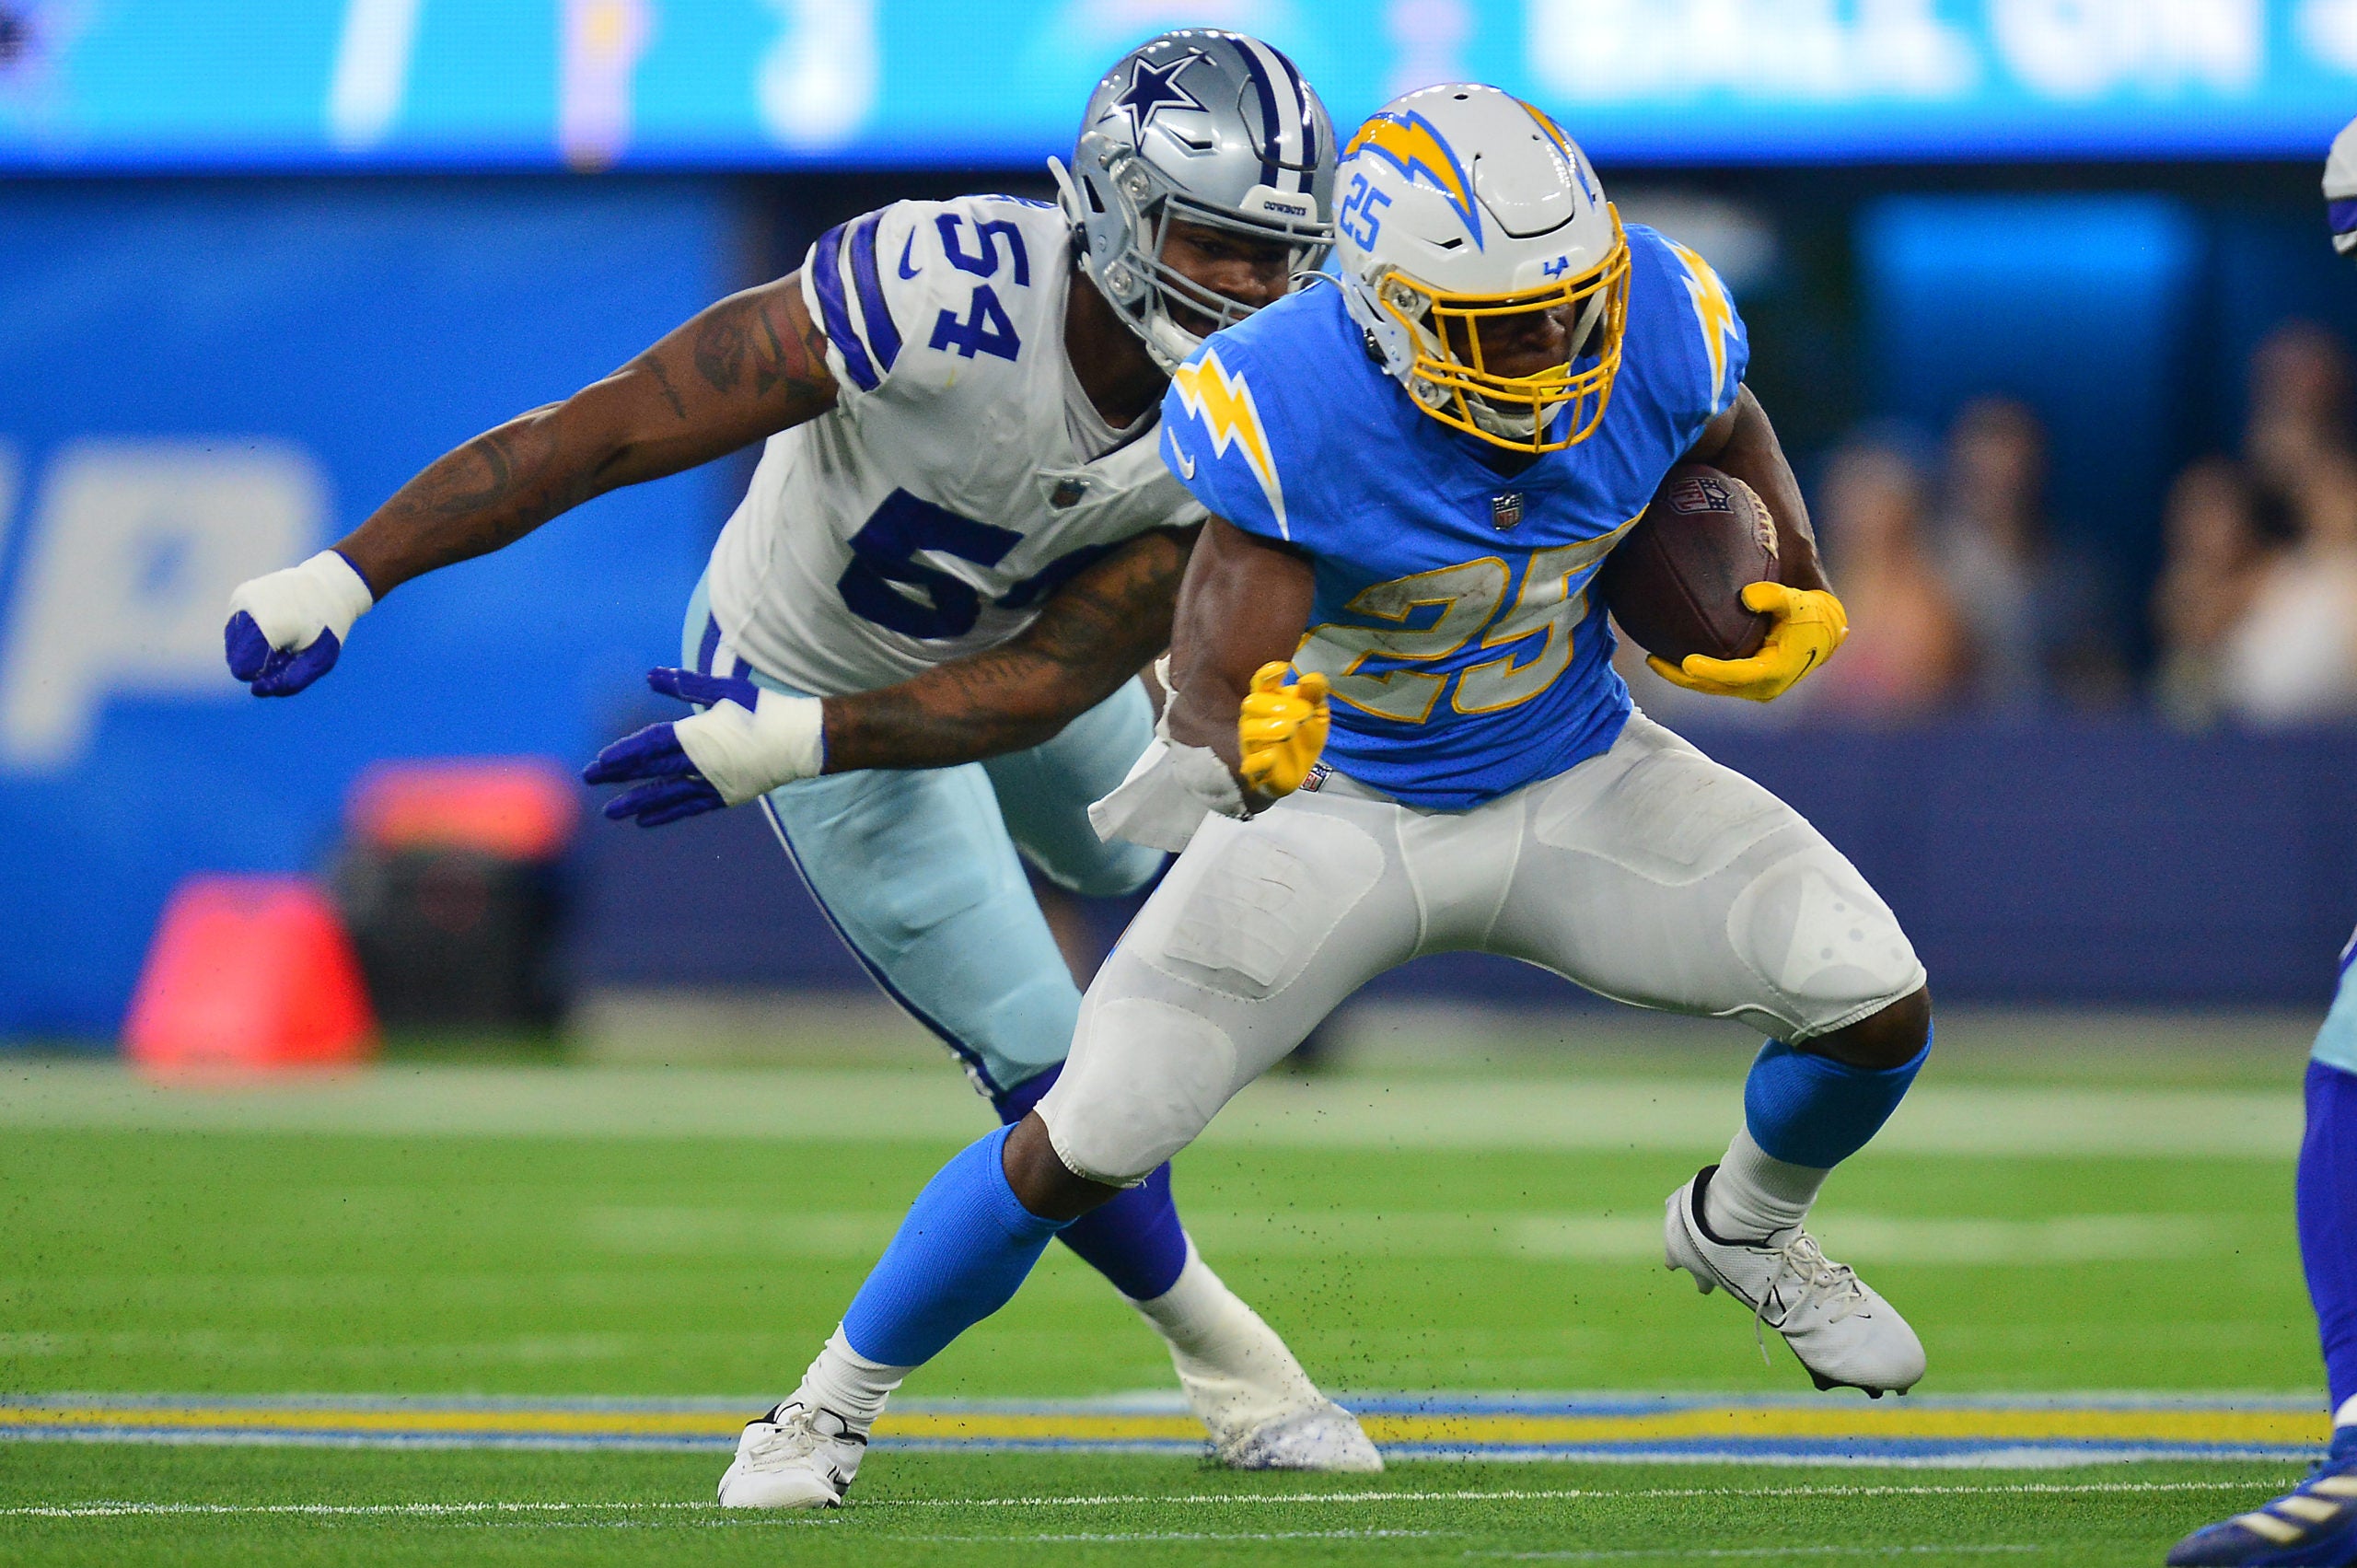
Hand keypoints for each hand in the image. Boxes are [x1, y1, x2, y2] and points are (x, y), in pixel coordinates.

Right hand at [223, 551, 374, 695]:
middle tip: (287, 647)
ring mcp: (240, 599)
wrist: (329, 583)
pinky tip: (274, 625)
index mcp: (268, 625)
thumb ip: (290, 681)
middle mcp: (248, 609)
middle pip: (235, 658)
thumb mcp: (320, 659)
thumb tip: (256, 690)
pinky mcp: (239, 595)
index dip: (262, 674)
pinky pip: (235, 627)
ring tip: (282, 635)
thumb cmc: (327, 626)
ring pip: (232, 643)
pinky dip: (251, 634)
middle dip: (258, 661)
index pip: (243, 668)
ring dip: (253, 648)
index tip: (284, 661)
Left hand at [583, 667, 823, 826]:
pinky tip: (646, 821)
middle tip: (589, 779)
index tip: (601, 761)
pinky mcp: (725, 796)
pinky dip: (667, 814)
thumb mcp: (724, 690)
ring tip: (610, 813)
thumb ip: (685, 685)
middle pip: (651, 770)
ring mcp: (712, 783)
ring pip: (666, 795)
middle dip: (618, 775)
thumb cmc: (764, 709)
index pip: (651, 745)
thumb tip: (649, 675)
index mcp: (697, 735)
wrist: (801, 741)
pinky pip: (689, 807)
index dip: (625, 753)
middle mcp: (700, 763)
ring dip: (637, 803)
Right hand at [1236, 662, 1329, 796]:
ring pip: (1248, 730)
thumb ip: (1316, 693)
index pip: (1260, 683)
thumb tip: (1310, 678)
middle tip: (1305, 712)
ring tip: (1290, 728)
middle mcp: (1255, 720)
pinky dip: (1259, 759)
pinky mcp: (1256, 770)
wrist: (1301, 771)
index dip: (1267, 674)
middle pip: (1252, 704)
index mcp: (1269, 702)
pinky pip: (1250, 764)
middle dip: (1276, 705)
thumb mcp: (1318, 712)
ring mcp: (1253, 745)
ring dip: (1267, 728)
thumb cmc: (1304, 735)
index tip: (1282, 668)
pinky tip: (1272, 754)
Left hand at [1648, 582, 1847, 702]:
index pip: (1736, 675)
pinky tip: (1669, 657)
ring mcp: (1751, 687)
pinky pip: (1714, 680)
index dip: (1711, 671)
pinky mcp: (1744, 682)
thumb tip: (1747, 595)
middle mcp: (1761, 686)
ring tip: (1653, 660)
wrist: (1822, 631)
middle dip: (1682, 677)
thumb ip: (1775, 596)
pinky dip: (1693, 672)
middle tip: (1653, 660)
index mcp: (1774, 671)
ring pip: (1710, 686)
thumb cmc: (1809, 613)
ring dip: (1681, 677)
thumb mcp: (1797, 601)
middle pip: (1714, 686)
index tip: (1687, 662)